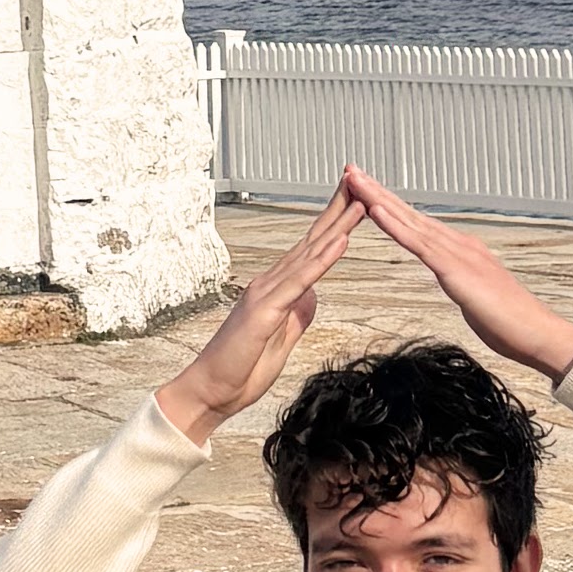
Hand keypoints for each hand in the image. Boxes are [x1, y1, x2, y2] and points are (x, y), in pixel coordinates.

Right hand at [154, 182, 369, 445]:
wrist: (211, 391)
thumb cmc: (242, 368)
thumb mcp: (282, 338)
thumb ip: (297, 314)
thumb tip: (313, 296)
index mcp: (279, 289)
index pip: (312, 249)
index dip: (335, 223)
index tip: (357, 200)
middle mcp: (271, 282)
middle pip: (312, 239)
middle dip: (339, 209)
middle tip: (361, 180)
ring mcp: (267, 293)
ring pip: (310, 253)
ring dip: (338, 226)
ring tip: (361, 201)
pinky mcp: (266, 310)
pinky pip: (301, 281)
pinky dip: (322, 260)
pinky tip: (341, 241)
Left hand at [340, 169, 572, 384]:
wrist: (537, 334)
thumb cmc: (510, 323)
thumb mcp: (476, 298)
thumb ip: (462, 282)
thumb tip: (454, 278)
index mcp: (459, 251)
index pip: (416, 224)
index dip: (388, 205)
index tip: (364, 189)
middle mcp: (457, 244)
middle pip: (408, 214)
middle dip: (376, 191)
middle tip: (349, 170)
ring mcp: (457, 254)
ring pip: (409, 221)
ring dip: (378, 198)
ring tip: (354, 180)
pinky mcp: (455, 270)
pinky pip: (418, 245)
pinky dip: (395, 225)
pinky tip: (375, 210)